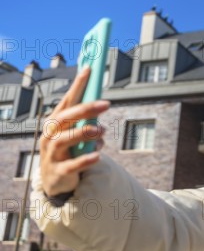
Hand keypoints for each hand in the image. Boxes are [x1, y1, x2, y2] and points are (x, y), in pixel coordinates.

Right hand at [40, 66, 109, 196]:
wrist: (56, 181)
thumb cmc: (69, 152)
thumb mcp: (78, 136)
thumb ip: (89, 126)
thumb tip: (102, 119)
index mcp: (56, 123)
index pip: (66, 101)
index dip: (77, 86)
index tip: (89, 69)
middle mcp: (51, 135)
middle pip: (65, 118)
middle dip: (85, 109)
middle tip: (106, 103)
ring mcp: (52, 154)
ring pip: (65, 140)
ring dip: (84, 133)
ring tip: (101, 130)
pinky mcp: (59, 171)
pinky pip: (72, 165)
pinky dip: (85, 160)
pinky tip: (98, 156)